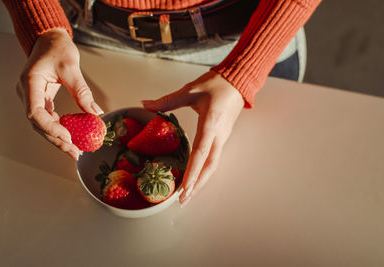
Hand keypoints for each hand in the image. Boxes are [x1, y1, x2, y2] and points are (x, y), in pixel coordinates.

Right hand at [17, 28, 102, 159]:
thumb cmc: (57, 48)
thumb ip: (82, 91)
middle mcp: (27, 93)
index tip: (68, 136)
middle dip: (56, 140)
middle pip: (39, 124)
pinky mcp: (41, 99)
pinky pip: (49, 118)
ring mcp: (33, 97)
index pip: (35, 113)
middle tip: (75, 152)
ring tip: (75, 150)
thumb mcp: (71, 67)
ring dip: (58, 138)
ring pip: (43, 124)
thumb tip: (96, 113)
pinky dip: (60, 128)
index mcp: (30, 83)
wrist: (49, 40)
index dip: (51, 128)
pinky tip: (72, 137)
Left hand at [142, 70, 243, 204]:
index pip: (201, 152)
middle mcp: (219, 135)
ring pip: (213, 164)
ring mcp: (222, 137)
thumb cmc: (216, 84)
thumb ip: (168, 100)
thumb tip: (146, 104)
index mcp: (211, 123)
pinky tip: (197, 177)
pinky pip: (214, 158)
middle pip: (210, 166)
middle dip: (197, 185)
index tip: (184, 187)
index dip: (192, 171)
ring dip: (202, 181)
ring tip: (189, 195)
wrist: (237, 82)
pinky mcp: (222, 137)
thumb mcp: (191, 90)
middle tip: (183, 200)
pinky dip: (205, 171)